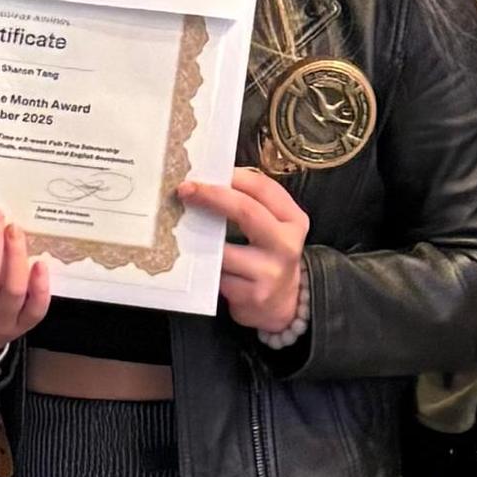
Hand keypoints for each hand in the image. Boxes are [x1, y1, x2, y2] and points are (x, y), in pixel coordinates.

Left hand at [180, 166, 312, 343]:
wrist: (282, 304)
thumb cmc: (269, 256)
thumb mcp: (274, 227)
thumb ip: (251, 204)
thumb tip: (210, 180)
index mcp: (293, 220)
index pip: (263, 188)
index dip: (232, 176)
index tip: (206, 172)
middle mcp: (286, 244)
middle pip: (246, 211)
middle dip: (212, 196)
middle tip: (185, 189)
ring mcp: (270, 272)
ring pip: (224, 248)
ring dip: (199, 237)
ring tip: (183, 226)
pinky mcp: (251, 295)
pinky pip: (217, 274)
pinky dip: (202, 265)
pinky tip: (194, 258)